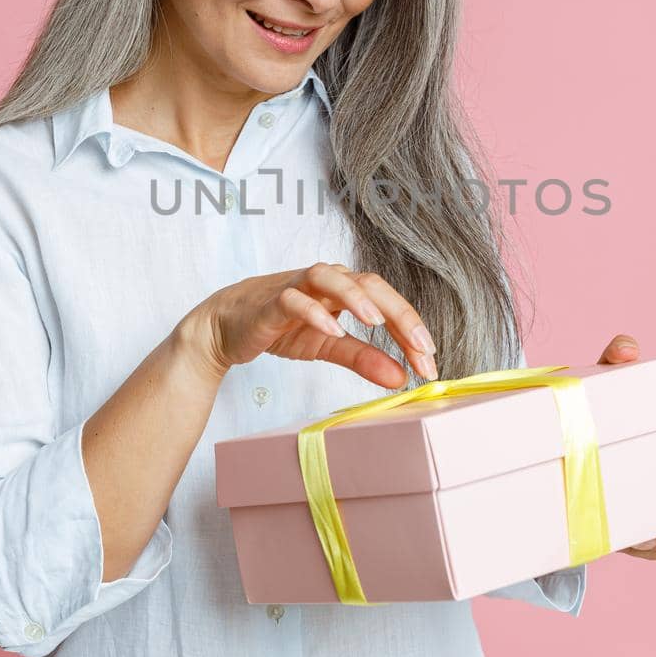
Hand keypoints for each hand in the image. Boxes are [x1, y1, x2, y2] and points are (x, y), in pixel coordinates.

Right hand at [177, 261, 437, 388]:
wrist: (226, 328)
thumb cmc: (281, 327)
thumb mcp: (329, 346)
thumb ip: (363, 358)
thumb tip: (401, 379)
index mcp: (346, 290)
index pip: (387, 303)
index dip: (411, 330)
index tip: (430, 363)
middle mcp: (326, 281)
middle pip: (370, 284)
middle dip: (399, 315)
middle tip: (421, 347)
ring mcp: (298, 285)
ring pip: (332, 277)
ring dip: (357, 298)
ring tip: (378, 324)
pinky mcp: (270, 300)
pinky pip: (294, 298)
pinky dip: (313, 312)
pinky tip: (331, 330)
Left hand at [593, 333, 655, 561]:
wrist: (565, 437)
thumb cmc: (601, 407)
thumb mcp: (606, 381)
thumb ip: (617, 357)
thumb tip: (628, 349)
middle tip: (653, 533)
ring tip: (635, 542)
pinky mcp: (634, 525)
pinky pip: (647, 547)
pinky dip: (637, 549)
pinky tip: (618, 544)